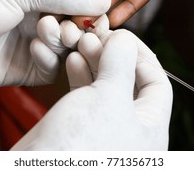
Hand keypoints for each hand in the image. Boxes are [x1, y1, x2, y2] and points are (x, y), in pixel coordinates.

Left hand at [0, 0, 109, 86]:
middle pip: (77, 29)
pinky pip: (50, 69)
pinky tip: (34, 48)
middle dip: (79, 28)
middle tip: (71, 28)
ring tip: (47, 32)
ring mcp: (32, 46)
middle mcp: (38, 22)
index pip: (77, 6)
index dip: (90, 11)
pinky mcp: (24, 69)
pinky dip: (49, 60)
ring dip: (63, 42)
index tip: (99, 14)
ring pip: (67, 50)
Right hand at [11, 27, 172, 149]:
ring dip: (95, 61)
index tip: (122, 36)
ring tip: (82, 44)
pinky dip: (81, 75)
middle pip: (130, 81)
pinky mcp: (82, 126)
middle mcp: (131, 129)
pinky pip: (88, 95)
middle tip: (97, 37)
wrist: (36, 170)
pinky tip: (73, 60)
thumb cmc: (79, 145)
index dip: (142, 54)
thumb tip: (125, 40)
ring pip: (106, 85)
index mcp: (150, 128)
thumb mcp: (108, 97)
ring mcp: (105, 127)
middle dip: (114, 55)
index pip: (157, 82)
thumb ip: (121, 63)